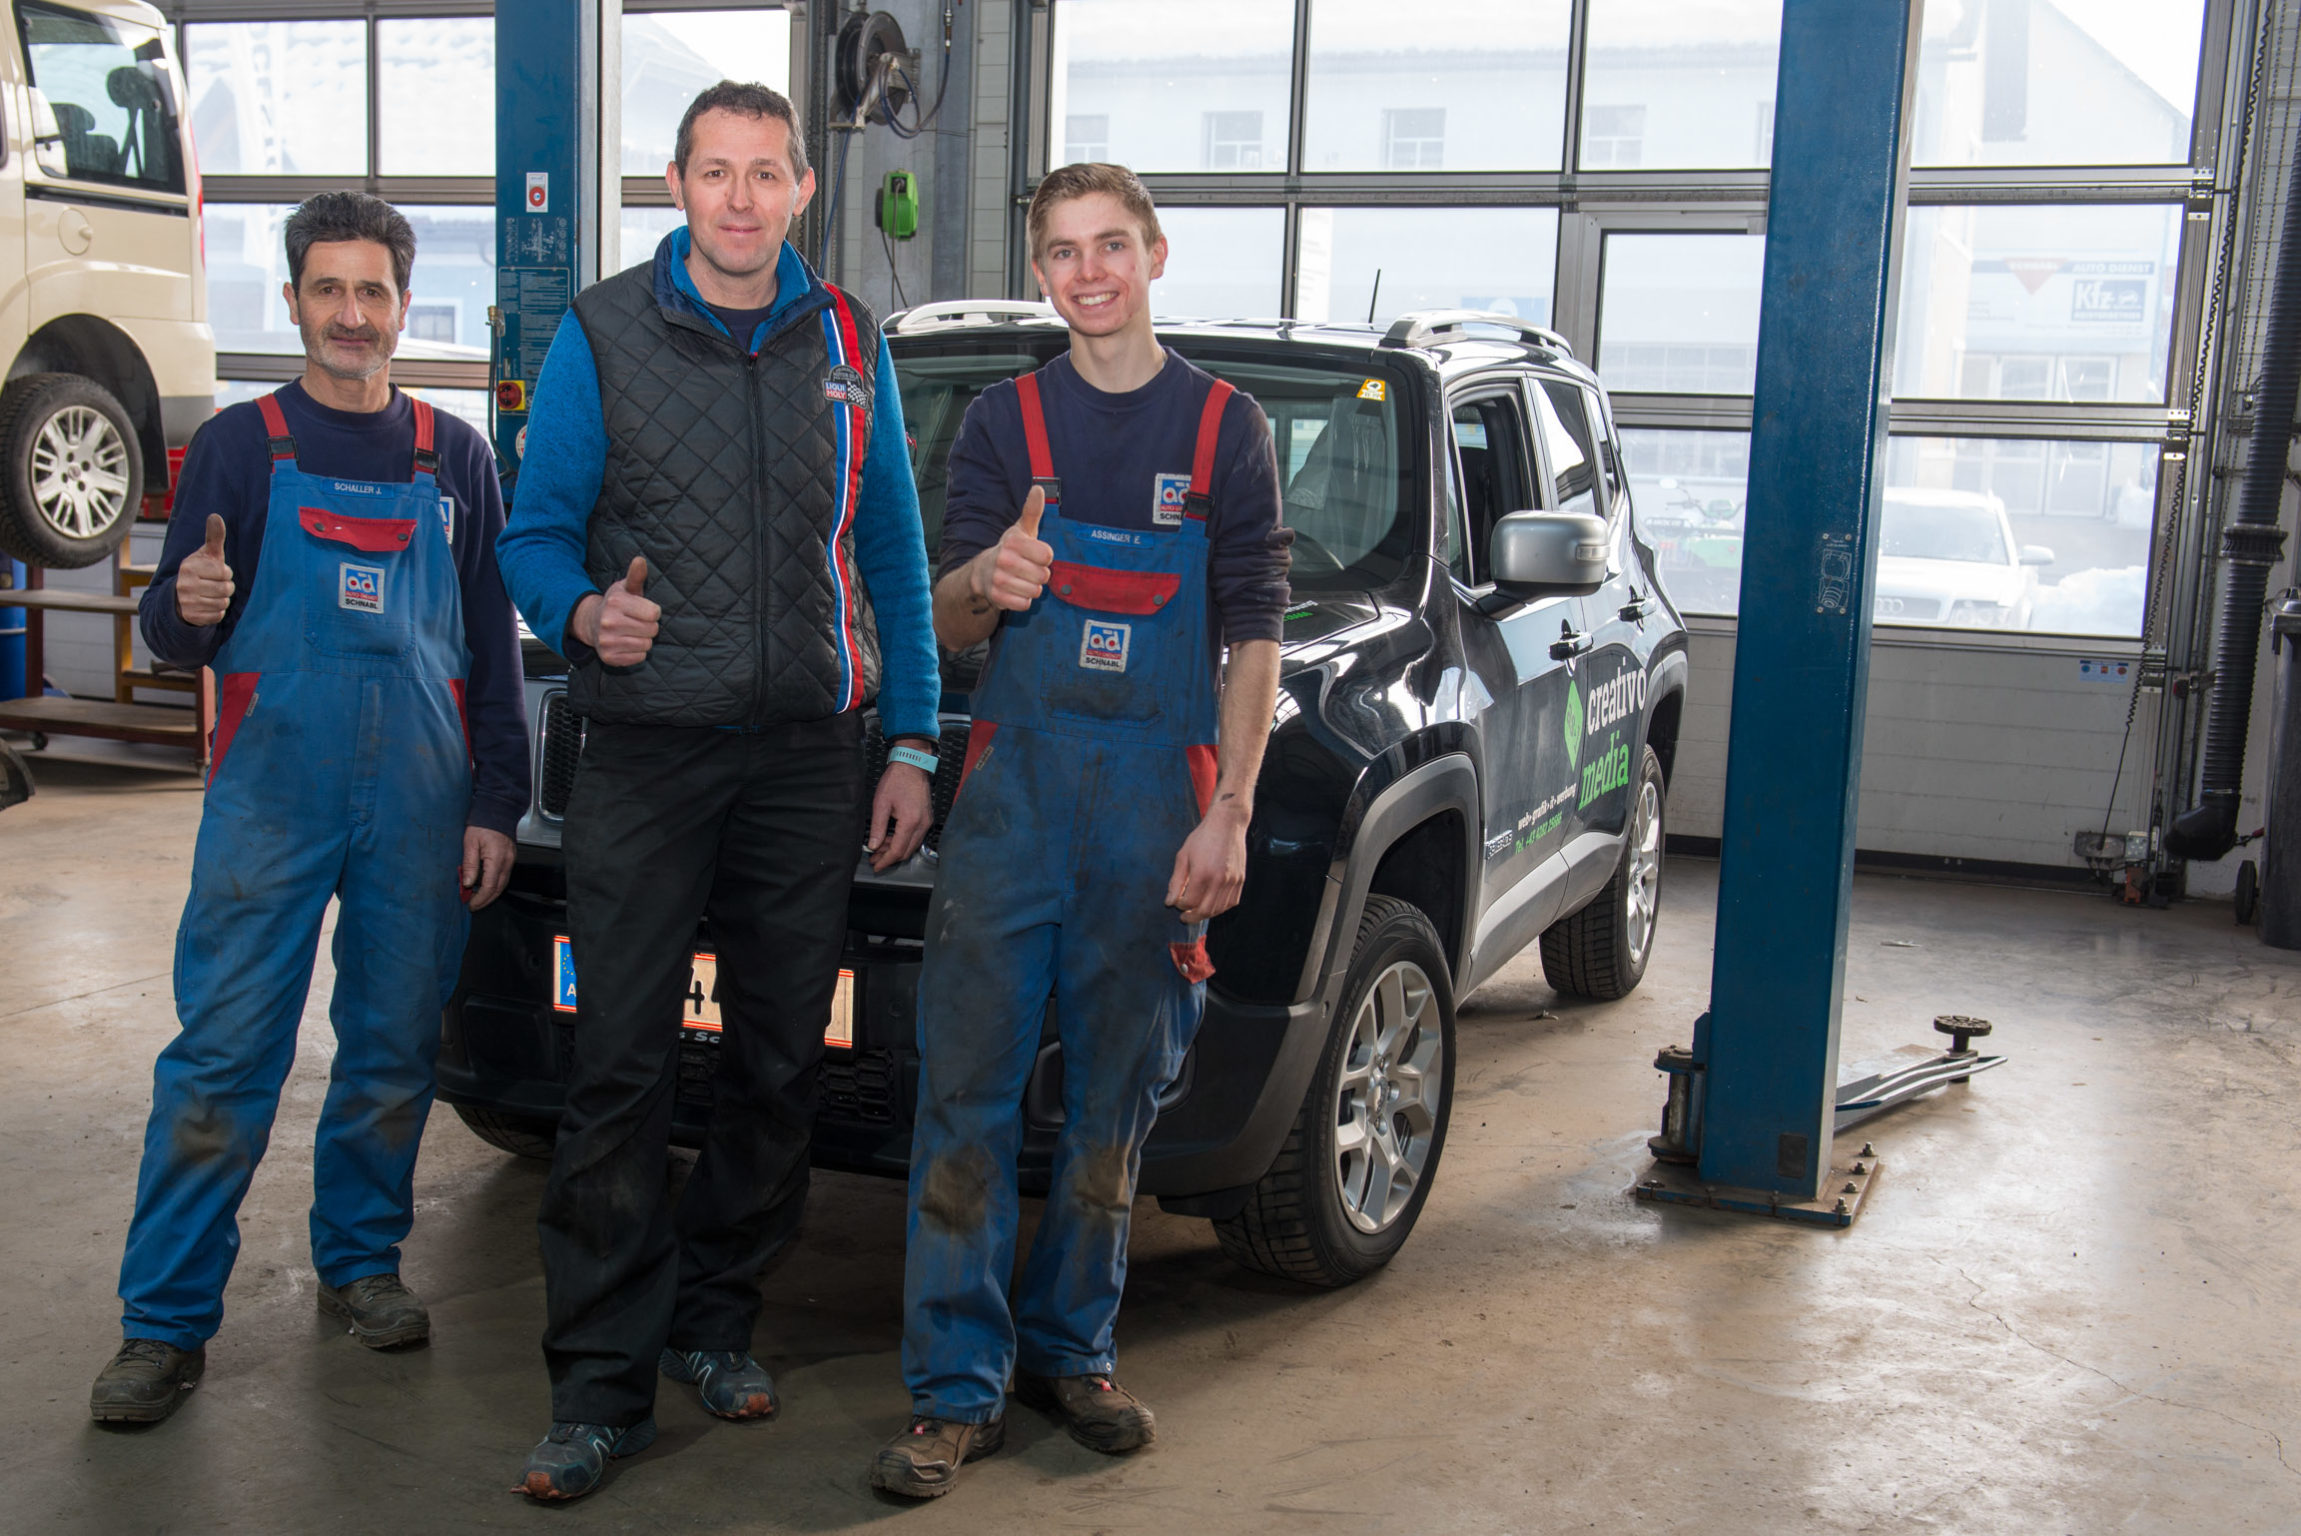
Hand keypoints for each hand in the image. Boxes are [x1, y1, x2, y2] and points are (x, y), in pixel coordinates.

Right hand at [175, 514, 233, 626]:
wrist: (179, 597)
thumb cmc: (200, 571)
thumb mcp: (206, 554)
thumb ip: (214, 537)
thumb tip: (216, 516)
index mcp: (189, 567)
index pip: (225, 572)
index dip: (225, 573)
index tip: (215, 572)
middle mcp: (185, 584)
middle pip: (227, 589)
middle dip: (226, 587)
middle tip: (214, 585)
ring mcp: (187, 602)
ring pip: (223, 603)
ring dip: (222, 600)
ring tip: (210, 594)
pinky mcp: (191, 617)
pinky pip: (218, 616)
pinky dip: (217, 612)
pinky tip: (207, 605)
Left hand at [460, 825, 514, 909]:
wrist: (498, 810)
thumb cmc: (482, 824)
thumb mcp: (470, 843)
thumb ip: (469, 865)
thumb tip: (468, 883)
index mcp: (497, 859)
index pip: (490, 886)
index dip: (480, 898)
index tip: (470, 904)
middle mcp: (507, 862)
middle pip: (499, 888)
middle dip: (486, 900)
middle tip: (473, 905)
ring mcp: (511, 860)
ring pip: (503, 884)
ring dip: (491, 894)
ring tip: (478, 898)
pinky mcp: (511, 858)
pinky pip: (504, 876)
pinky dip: (495, 885)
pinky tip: (486, 886)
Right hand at [573, 556, 659, 666]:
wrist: (592, 623)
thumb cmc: (616, 604)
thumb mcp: (626, 588)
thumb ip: (636, 575)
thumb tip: (640, 560)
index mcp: (616, 603)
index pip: (654, 614)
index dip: (653, 612)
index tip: (644, 610)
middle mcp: (608, 622)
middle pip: (652, 630)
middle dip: (649, 626)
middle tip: (637, 622)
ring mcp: (607, 641)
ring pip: (646, 645)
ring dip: (644, 639)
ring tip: (632, 632)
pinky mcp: (608, 657)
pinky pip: (639, 657)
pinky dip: (637, 652)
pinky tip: (627, 643)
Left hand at [865, 761, 932, 871]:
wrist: (913, 765)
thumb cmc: (896, 780)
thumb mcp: (881, 803)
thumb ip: (877, 827)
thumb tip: (873, 846)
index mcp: (910, 822)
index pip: (898, 850)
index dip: (885, 861)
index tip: (876, 866)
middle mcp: (922, 825)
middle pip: (907, 851)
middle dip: (890, 857)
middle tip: (875, 858)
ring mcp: (927, 822)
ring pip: (912, 845)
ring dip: (896, 849)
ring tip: (879, 849)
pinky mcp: (927, 818)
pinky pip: (916, 837)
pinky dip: (903, 841)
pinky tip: (891, 839)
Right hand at [968, 486, 1052, 611]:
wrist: (983, 572)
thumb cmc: (1010, 550)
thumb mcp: (1022, 530)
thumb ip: (1032, 511)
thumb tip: (1039, 488)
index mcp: (1013, 542)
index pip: (1047, 555)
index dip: (1044, 557)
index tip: (1034, 555)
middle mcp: (1004, 559)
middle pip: (1043, 576)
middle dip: (1039, 574)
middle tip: (1026, 569)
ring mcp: (998, 579)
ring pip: (1035, 591)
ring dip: (1031, 588)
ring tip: (1020, 579)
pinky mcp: (997, 598)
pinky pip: (1024, 604)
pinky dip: (1023, 600)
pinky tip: (1015, 591)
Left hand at [1166, 803, 1249, 923]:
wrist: (1227, 823)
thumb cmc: (1202, 838)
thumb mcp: (1183, 856)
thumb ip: (1176, 881)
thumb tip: (1169, 903)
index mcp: (1202, 873)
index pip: (1189, 902)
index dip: (1180, 906)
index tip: (1176, 901)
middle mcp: (1219, 880)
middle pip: (1204, 911)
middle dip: (1192, 917)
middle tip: (1184, 917)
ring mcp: (1232, 881)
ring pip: (1219, 909)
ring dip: (1206, 913)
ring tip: (1197, 911)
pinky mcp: (1241, 880)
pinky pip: (1231, 902)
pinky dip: (1221, 907)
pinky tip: (1212, 903)